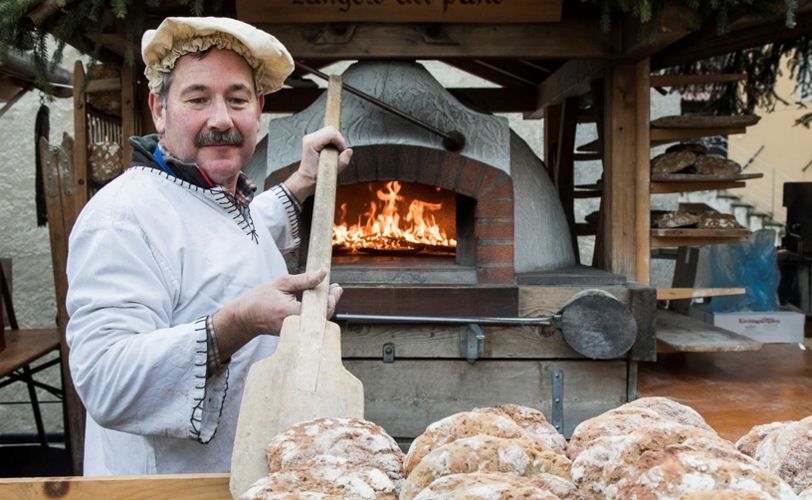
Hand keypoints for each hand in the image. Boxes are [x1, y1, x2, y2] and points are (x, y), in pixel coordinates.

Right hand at [212, 270, 342, 358]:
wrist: (245, 317)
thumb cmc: (260, 299)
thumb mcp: (281, 283)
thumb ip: (304, 280)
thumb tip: (322, 274)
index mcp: (291, 313)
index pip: (320, 309)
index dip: (331, 299)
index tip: (336, 288)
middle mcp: (295, 326)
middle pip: (322, 316)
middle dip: (331, 301)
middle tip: (335, 287)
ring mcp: (296, 332)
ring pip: (318, 320)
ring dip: (325, 306)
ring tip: (330, 291)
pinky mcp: (295, 333)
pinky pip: (311, 323)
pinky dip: (316, 312)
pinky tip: (318, 300)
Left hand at [283, 126, 352, 202]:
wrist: (306, 178)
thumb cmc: (316, 176)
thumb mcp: (332, 171)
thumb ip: (343, 161)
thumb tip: (349, 150)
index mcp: (311, 143)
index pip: (331, 133)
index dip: (341, 141)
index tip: (342, 151)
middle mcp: (309, 137)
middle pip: (331, 129)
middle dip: (339, 140)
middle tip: (340, 152)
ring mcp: (310, 137)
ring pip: (330, 130)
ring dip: (337, 140)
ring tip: (336, 152)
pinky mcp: (313, 138)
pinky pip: (327, 134)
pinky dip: (333, 141)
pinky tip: (332, 150)